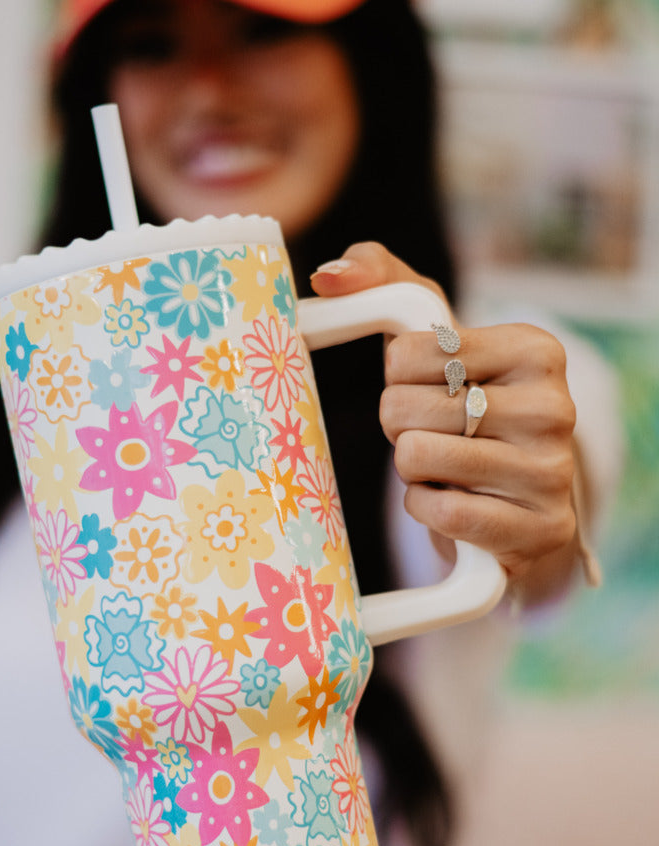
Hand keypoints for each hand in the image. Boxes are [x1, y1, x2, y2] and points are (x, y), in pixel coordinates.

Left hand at [311, 242, 579, 606]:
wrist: (517, 505)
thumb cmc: (465, 411)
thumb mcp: (435, 343)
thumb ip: (383, 284)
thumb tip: (327, 278)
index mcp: (536, 349)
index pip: (407, 351)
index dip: (396, 377)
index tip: (431, 388)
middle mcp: (555, 407)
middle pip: (403, 406)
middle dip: (399, 426)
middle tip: (435, 435)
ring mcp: (552, 473)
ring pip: (415, 457)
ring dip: (412, 470)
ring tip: (447, 469)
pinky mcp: (537, 531)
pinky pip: (438, 513)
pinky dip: (426, 510)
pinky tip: (454, 503)